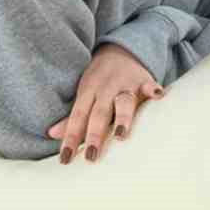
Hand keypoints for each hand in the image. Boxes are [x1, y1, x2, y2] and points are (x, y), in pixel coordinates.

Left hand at [46, 42, 164, 163]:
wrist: (120, 50)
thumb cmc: (100, 79)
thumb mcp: (84, 95)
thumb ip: (73, 117)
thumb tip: (51, 134)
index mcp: (88, 92)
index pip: (77, 117)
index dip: (70, 138)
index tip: (65, 159)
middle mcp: (106, 88)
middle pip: (99, 113)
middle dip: (95, 134)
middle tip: (91, 156)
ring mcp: (126, 84)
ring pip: (124, 102)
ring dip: (123, 118)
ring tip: (121, 136)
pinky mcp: (144, 80)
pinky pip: (149, 85)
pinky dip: (153, 89)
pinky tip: (158, 95)